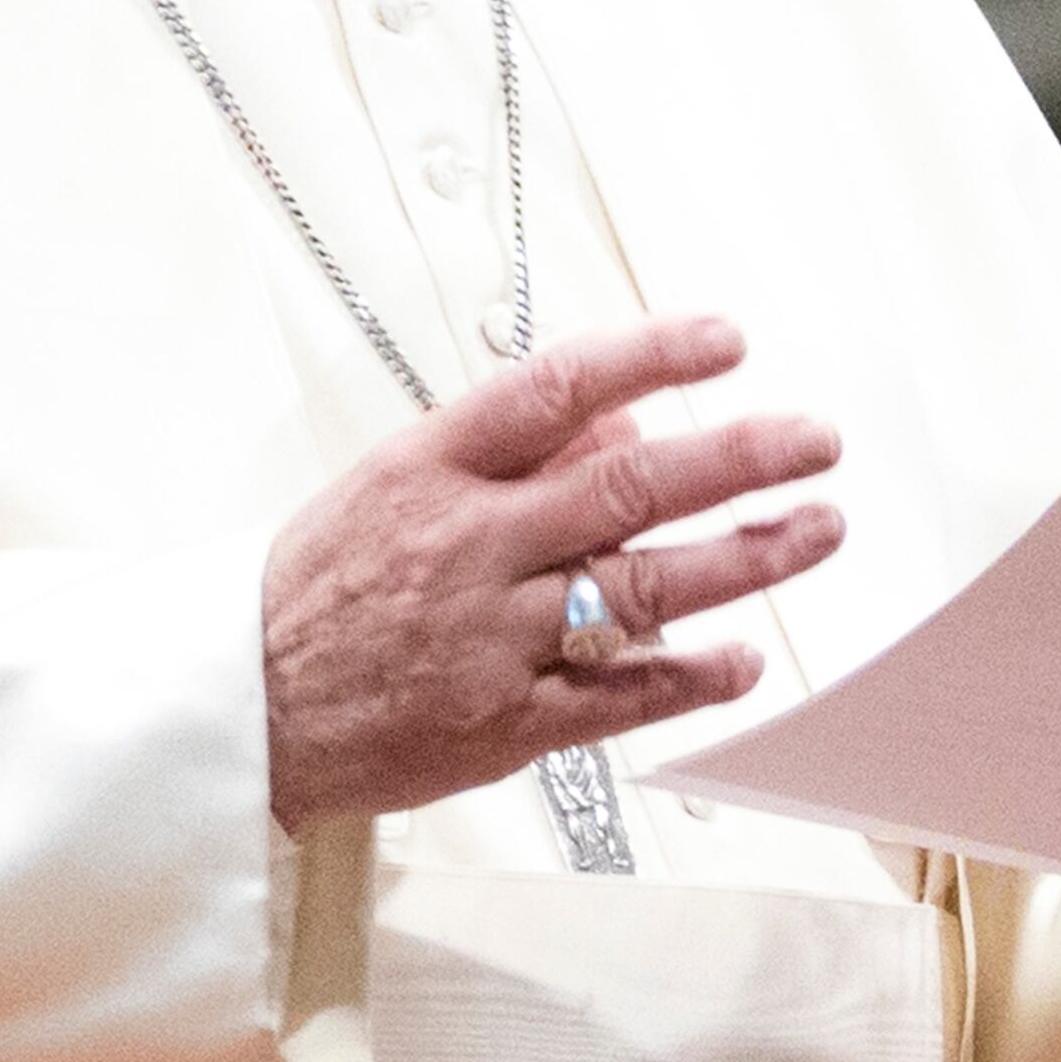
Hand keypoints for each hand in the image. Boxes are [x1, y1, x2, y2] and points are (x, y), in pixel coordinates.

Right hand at [261, 312, 844, 831]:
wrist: (243, 707)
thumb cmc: (314, 590)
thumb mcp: (390, 488)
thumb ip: (507, 457)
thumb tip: (623, 425)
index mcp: (430, 471)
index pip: (554, 389)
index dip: (650, 357)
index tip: (725, 338)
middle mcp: (468, 546)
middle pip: (626, 486)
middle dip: (738, 458)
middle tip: (814, 440)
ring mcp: (491, 637)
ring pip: (644, 588)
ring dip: (746, 558)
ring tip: (817, 528)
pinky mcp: (506, 722)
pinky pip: (621, 697)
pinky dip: (692, 677)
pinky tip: (746, 660)